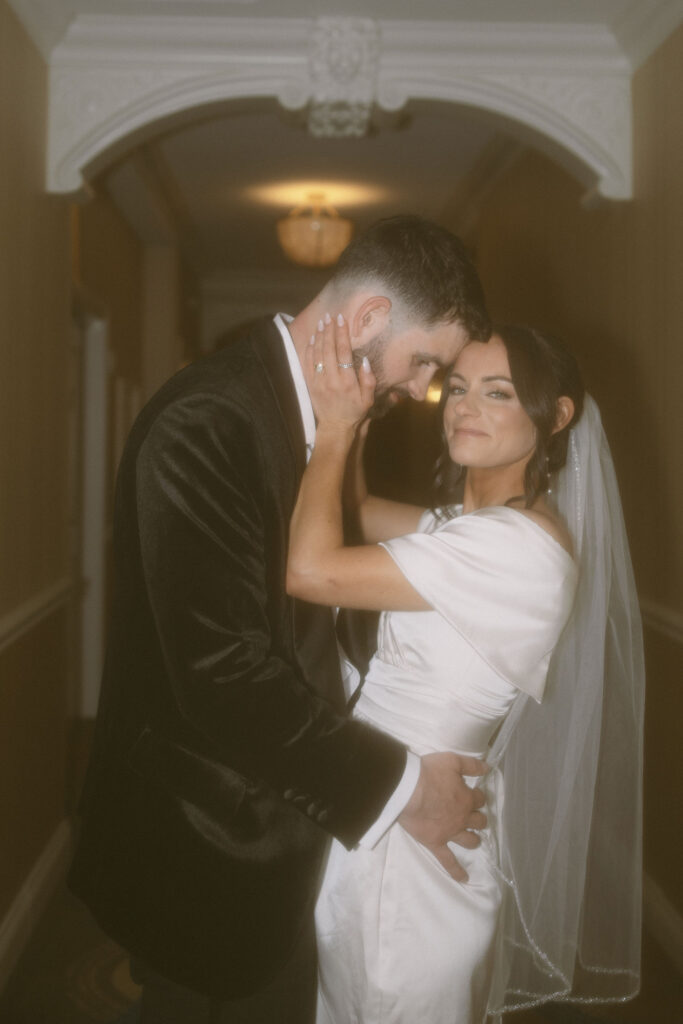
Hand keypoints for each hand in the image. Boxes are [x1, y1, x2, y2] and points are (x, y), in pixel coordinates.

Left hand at [305, 313, 374, 430]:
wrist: (335, 427)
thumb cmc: (354, 411)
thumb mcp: (368, 399)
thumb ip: (369, 379)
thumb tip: (364, 360)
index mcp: (347, 381)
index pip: (343, 351)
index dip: (342, 334)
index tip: (341, 320)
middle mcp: (331, 379)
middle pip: (328, 349)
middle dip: (329, 330)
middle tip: (329, 316)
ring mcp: (318, 381)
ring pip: (317, 354)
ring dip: (319, 336)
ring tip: (321, 323)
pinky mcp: (310, 384)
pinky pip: (308, 363)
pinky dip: (309, 349)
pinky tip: (313, 339)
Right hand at [398, 752, 487, 882]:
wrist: (408, 790)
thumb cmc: (429, 772)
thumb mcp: (452, 760)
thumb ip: (471, 765)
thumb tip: (488, 768)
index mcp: (467, 798)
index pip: (479, 798)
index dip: (478, 796)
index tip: (474, 794)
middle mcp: (462, 817)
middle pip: (478, 820)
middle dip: (478, 818)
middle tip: (474, 815)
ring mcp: (450, 833)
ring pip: (469, 839)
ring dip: (474, 839)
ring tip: (475, 839)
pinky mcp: (436, 843)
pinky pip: (448, 861)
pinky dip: (456, 870)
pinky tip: (464, 878)